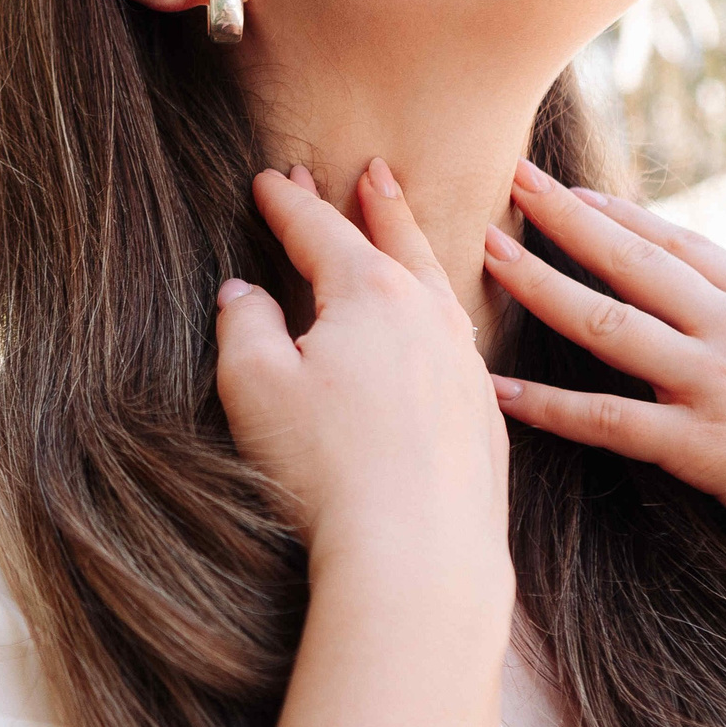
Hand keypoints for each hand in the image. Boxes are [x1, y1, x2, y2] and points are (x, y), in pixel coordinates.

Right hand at [215, 161, 509, 578]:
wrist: (417, 555)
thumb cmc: (326, 468)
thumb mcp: (253, 386)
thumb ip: (243, 326)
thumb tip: (243, 294)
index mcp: (369, 294)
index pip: (320, 231)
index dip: (288, 203)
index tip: (269, 179)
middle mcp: (429, 317)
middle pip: (397, 243)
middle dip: (376, 206)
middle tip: (372, 171)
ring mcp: (465, 367)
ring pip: (441, 289)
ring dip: (419, 254)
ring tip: (410, 236)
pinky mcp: (482, 419)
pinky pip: (460, 343)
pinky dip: (443, 317)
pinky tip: (438, 333)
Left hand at [481, 160, 725, 590]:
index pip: (685, 244)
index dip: (623, 214)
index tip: (574, 189)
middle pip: (635, 261)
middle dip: (566, 216)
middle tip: (508, 176)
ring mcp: (721, 386)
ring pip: (608, 324)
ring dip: (539, 284)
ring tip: (484, 252)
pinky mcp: (709, 449)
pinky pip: (610, 422)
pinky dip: (548, 408)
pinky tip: (496, 392)